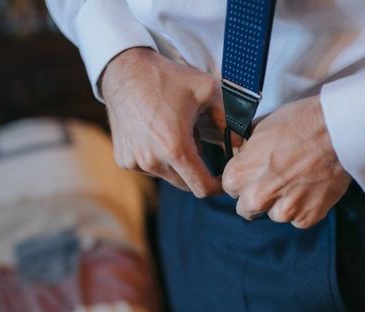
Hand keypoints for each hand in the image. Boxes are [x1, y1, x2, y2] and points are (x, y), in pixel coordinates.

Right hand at [100, 47, 224, 196]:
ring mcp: (136, 163)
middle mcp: (153, 162)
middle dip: (198, 171)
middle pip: (187, 185)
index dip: (218, 187)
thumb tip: (240, 143)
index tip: (224, 179)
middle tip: (198, 143)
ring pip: (168, 177)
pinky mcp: (125, 161)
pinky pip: (150, 170)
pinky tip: (156, 134)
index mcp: (175, 149)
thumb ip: (228, 119)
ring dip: (177, 164)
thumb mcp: (207, 90)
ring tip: (175, 133)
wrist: (124, 70)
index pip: (203, 188)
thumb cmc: (166, 78)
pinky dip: (158, 159)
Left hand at [222, 96, 351, 228]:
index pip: (230, 187)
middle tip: (274, 183)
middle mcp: (257, 197)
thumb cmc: (300, 123)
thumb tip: (245, 158)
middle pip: (247, 209)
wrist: (338, 131)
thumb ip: (248, 153)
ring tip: (298, 182)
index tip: (254, 175)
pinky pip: (299, 220)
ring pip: (274, 215)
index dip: (243, 180)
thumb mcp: (261, 128)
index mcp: (239, 175)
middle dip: (256, 199)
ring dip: (282, 204)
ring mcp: (284, 210)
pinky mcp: (307, 217)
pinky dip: (304, 208)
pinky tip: (312, 189)